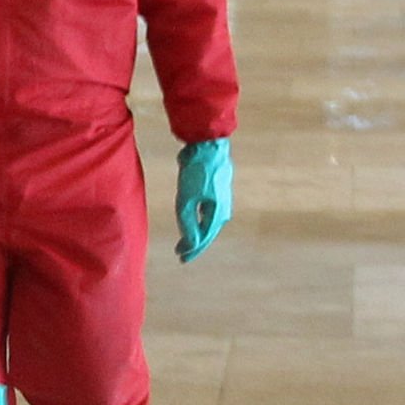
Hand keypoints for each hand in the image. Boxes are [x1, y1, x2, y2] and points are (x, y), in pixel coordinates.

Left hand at [174, 136, 233, 262]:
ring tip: (186, 239)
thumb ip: (188, 222)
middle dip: (195, 243)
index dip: (193, 249)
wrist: (207, 146)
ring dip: (197, 231)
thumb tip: (191, 244)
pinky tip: (193, 219)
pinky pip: (207, 210)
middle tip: (181, 252)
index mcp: (218, 213)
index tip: (182, 259)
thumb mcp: (187, 199)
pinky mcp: (215, 190)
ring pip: (208, 221)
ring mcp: (221, 198)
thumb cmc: (198, 172)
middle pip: (208, 231)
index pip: (204, 237)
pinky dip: (199, 218)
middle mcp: (223, 208)